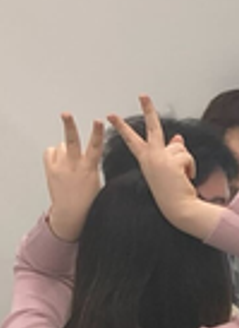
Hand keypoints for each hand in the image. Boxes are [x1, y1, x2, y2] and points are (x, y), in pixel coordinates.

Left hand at [42, 113, 104, 241]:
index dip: (98, 133)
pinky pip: (50, 152)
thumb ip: (91, 164)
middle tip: (66, 114)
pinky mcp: (50, 170)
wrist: (71, 213)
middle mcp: (74, 166)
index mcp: (90, 168)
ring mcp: (60, 167)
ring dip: (65, 149)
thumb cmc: (88, 199)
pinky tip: (59, 161)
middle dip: (69, 126)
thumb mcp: (96, 180)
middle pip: (71, 141)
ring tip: (69, 160)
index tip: (99, 121)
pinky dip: (54, 153)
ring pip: (61, 145)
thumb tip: (84, 151)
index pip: (96, 147)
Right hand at [107, 95, 215, 238]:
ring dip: (185, 160)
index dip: (122, 127)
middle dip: (148, 109)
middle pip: (153, 128)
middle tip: (143, 94)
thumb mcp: (170, 169)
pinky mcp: (170, 161)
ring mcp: (159, 158)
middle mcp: (150, 157)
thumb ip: (172, 151)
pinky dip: (191, 167)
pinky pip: (187, 156)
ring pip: (179, 146)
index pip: (132, 139)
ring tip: (182, 175)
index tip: (111, 116)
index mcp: (146, 160)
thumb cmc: (173, 191)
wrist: (179, 208)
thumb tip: (178, 137)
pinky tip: (186, 178)